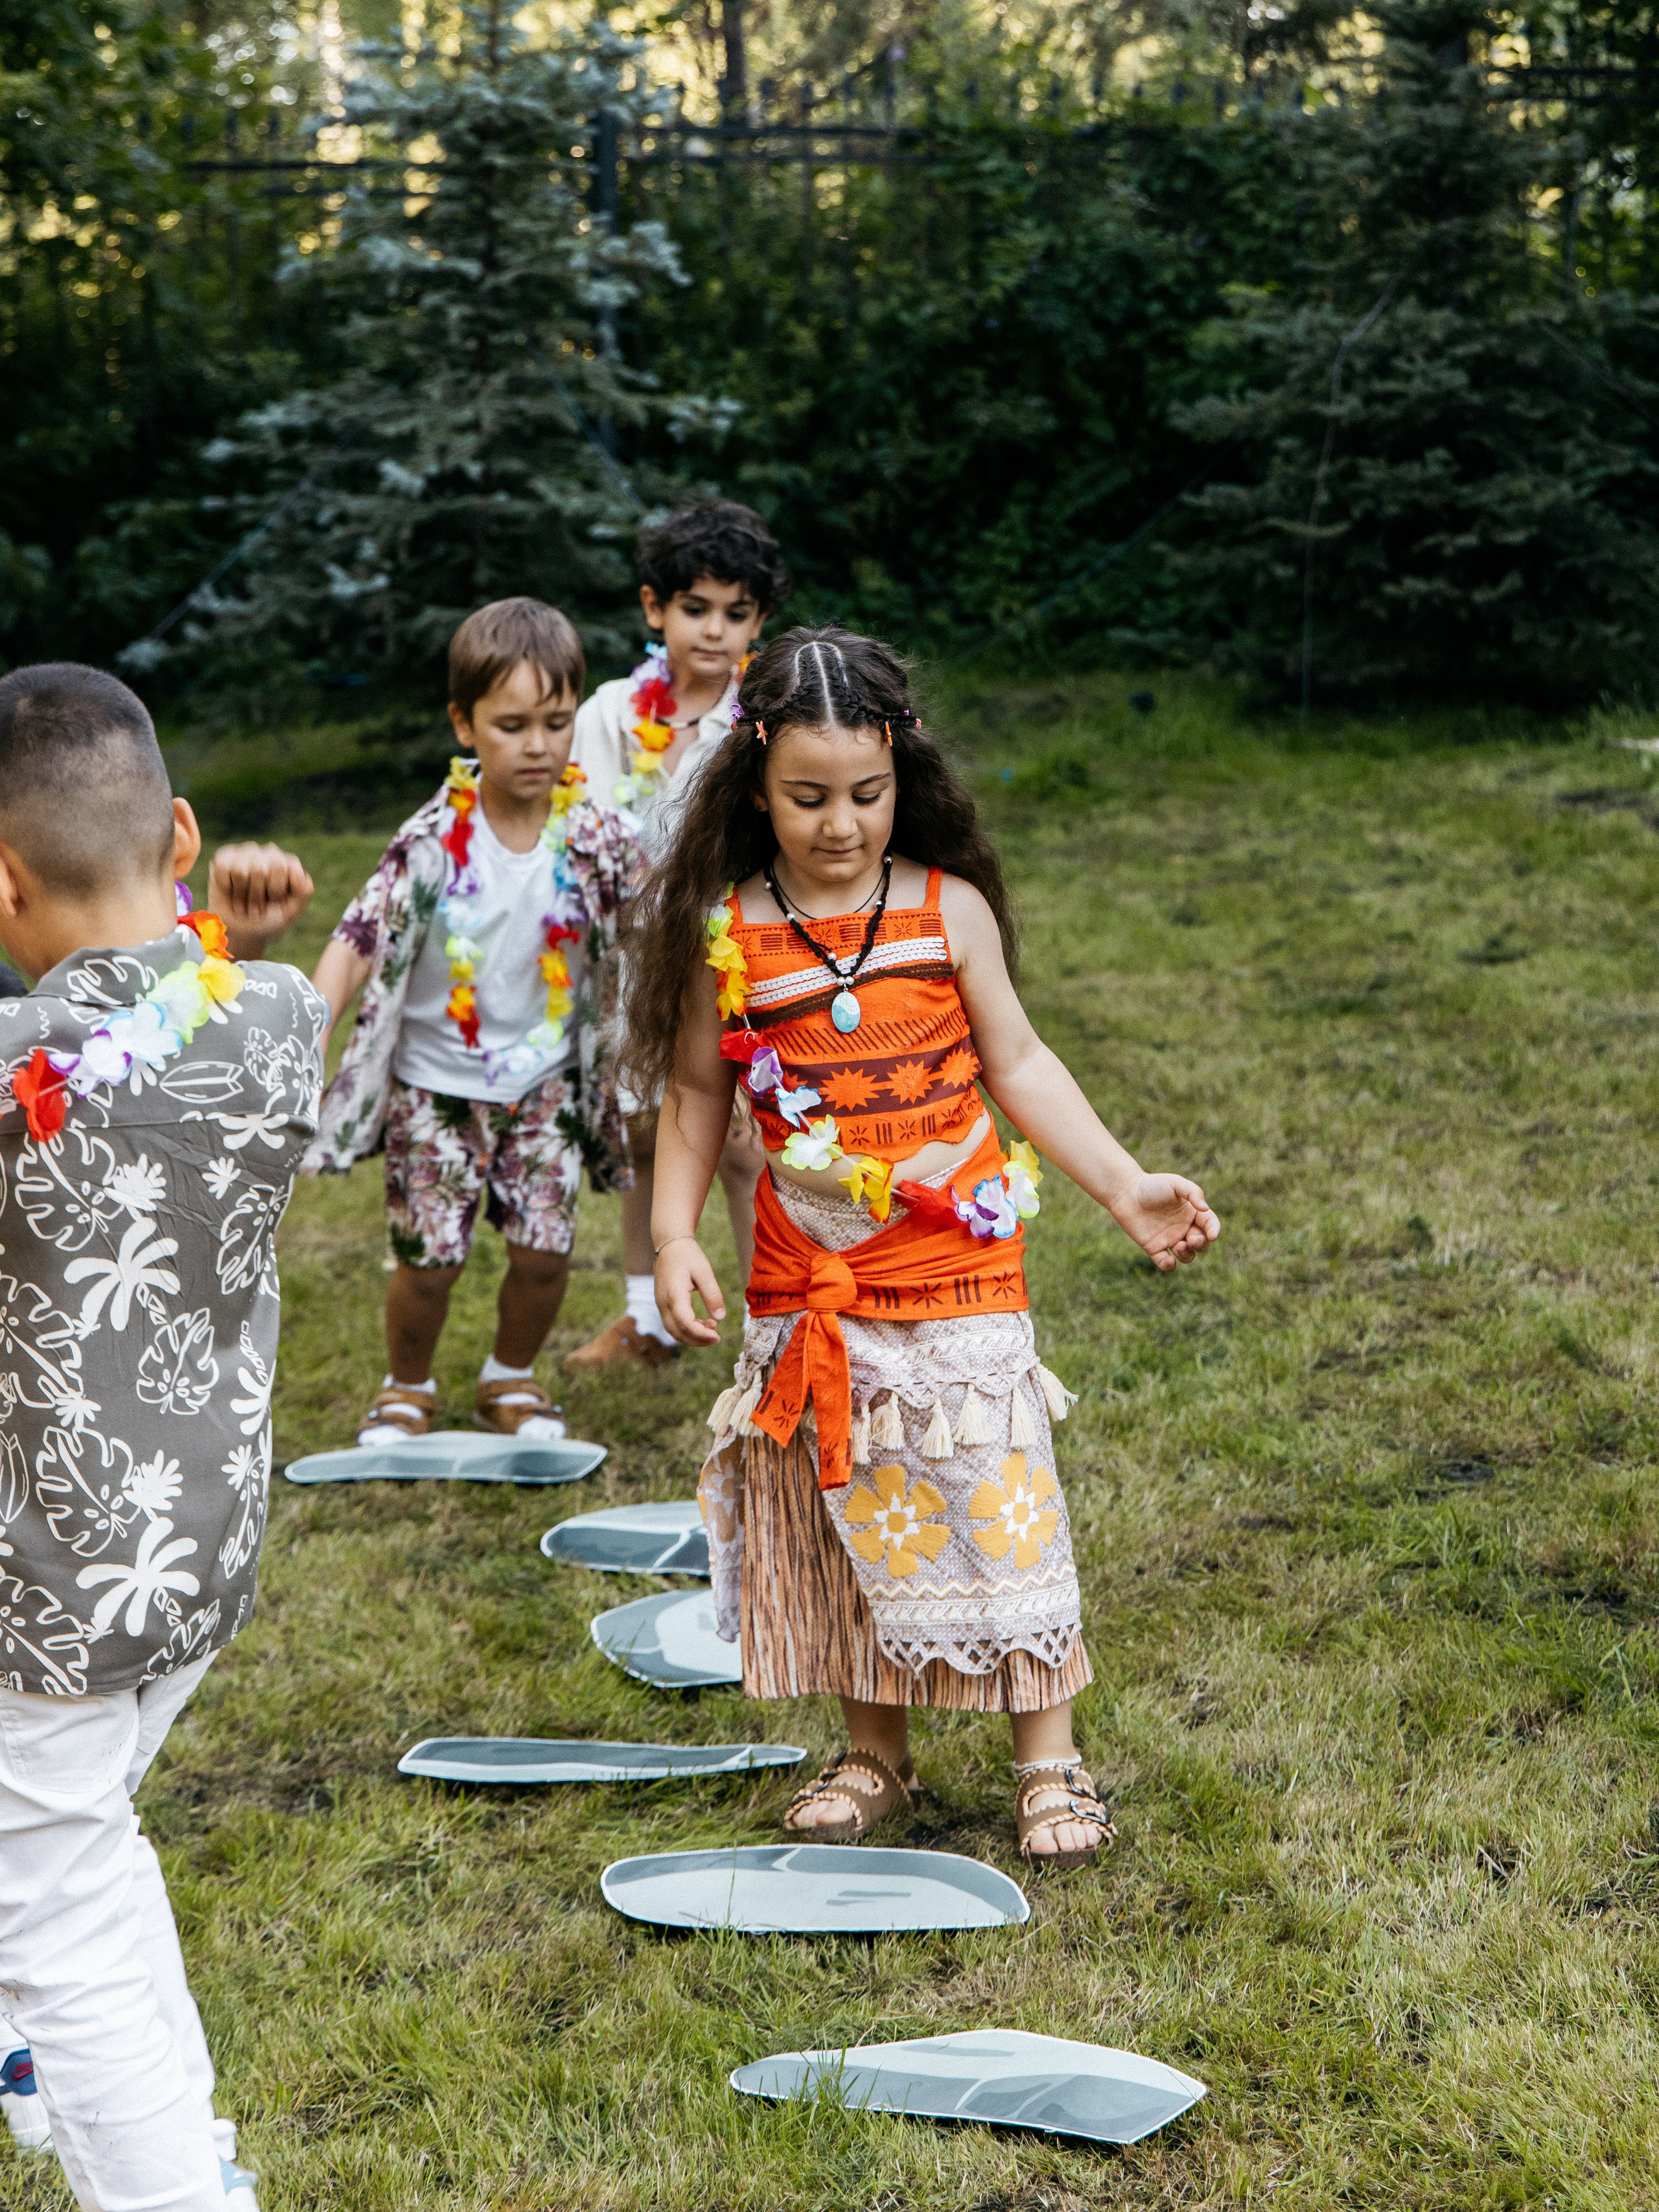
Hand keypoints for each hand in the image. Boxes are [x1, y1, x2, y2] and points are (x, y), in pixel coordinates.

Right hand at [207, 843, 314, 959]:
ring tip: (244, 902)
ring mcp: (247, 853)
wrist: (239, 933)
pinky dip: (226, 886)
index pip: (283, 867)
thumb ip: (303, 894)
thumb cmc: (267, 922)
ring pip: (240, 871)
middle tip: (257, 907)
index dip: (276, 889)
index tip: (276, 902)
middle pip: (260, 870)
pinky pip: (223, 868)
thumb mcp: (290, 913)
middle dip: (257, 895)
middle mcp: (270, 854)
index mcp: (289, 864)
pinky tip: (230, 891)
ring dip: (241, 895)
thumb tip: (304, 877)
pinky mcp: (225, 857)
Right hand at [654, 1236, 725, 1344]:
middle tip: (717, 1337)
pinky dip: (686, 1329)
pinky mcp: (662, 1304)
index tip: (717, 1337)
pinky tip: (702, 1322)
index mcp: (674, 1294)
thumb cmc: (688, 1255)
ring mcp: (660, 1304)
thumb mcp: (704, 1271)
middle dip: (697, 1340)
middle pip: (677, 1332)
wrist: (670, 1244)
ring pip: (673, 1331)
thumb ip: (712, 1294)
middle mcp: (663, 1303)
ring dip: (691, 1336)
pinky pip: (672, 1324)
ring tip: (712, 1328)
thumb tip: (720, 1317)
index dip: (701, 1334)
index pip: (685, 1323)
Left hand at [1110, 1173, 1219, 1271]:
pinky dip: (1169, 1266)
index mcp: (1192, 1212)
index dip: (1214, 1230)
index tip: (1212, 1235)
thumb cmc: (1151, 1185)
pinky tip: (1169, 1260)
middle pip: (1201, 1243)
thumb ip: (1193, 1193)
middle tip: (1191, 1239)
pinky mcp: (1153, 1248)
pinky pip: (1165, 1263)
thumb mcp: (1175, 1183)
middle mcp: (1183, 1227)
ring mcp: (1169, 1239)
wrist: (1125, 1192)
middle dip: (1201, 1244)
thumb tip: (1205, 1209)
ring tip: (1179, 1245)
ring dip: (1187, 1255)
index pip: (1210, 1224)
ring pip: (1187, 1256)